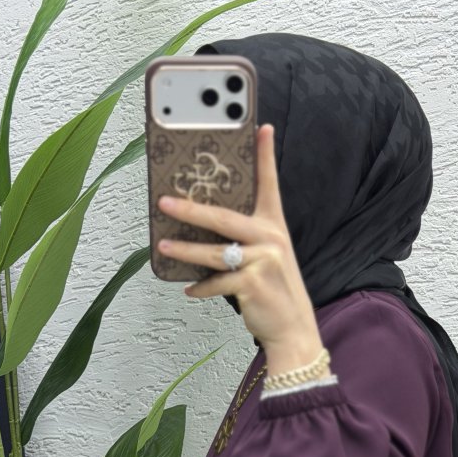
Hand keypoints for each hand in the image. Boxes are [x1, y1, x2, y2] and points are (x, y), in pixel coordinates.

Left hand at [155, 124, 323, 366]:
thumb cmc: (275, 291)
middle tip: (165, 201)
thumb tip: (205, 229)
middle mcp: (270, 239)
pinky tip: (190, 289)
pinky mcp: (252, 284)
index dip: (265, 154)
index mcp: (274, 226)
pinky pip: (217, 282)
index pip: (269, 184)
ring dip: (184, 250)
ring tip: (164, 245)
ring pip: (214, 252)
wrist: (293, 329)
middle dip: (191, 209)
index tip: (261, 127)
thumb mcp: (268, 258)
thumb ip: (246, 239)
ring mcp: (262, 262)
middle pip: (223, 217)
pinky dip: (201, 288)